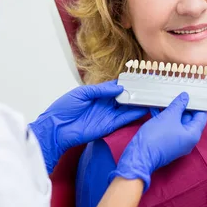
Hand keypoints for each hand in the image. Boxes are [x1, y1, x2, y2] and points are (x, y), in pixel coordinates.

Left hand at [29, 81, 147, 172]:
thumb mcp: (81, 93)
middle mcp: (104, 104)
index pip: (115, 87)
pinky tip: (143, 108)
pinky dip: (134, 114)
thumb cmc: (64, 109)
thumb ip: (100, 90)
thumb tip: (119, 87)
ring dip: (137, 103)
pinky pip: (124, 119)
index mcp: (97, 94)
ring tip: (150, 96)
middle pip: (124, 97)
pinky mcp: (109, 126)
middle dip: (135, 92)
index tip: (137, 78)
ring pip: (127, 108)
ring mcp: (108, 115)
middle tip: (148, 87)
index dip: (126, 82)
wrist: (56, 129)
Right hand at [109, 92, 206, 190]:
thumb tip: (185, 96)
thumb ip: (179, 105)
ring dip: (172, 112)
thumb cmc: (156, 137)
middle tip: (176, 94)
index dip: (197, 104)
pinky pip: (170, 128)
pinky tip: (157, 109)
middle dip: (182, 107)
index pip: (201, 116)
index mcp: (193, 135)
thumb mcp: (169, 116)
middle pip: (189, 119)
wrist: (139, 156)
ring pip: (178, 123)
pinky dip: (166, 119)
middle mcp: (188, 140)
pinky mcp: (168, 143)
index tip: (191, 94)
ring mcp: (177, 143)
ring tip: (165, 100)